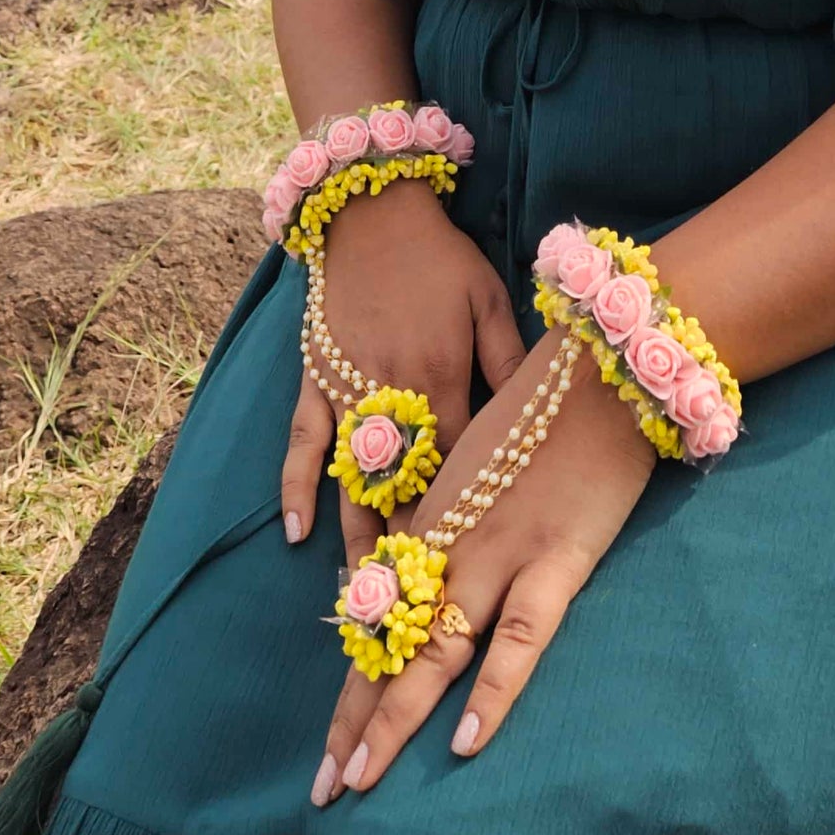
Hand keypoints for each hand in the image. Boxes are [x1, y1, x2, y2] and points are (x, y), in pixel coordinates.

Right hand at [281, 179, 526, 569]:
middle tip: (414, 623)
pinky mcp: (316, 380)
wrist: (372, 210)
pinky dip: (298, 488)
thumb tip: (537, 418)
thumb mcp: (490, 300)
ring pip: (354, 482)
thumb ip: (511, 362)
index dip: (466, 527)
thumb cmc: (440, 256)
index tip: (474, 583)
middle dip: (410, 558)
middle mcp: (393, 395)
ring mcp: (349, 392)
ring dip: (358, 543)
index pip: (459, 472)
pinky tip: (298, 535)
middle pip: (405, 492)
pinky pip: (303, 443)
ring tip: (362, 607)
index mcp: (443, 379)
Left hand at [310, 330, 656, 804]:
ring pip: (435, 651)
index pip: (378, 619)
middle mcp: (450, 544)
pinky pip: (519, 635)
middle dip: (358, 721)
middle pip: (392, 646)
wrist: (601, 367)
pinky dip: (493, 688)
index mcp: (431, 523)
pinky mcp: (557, 558)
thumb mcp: (475, 461)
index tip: (329, 745)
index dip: (354, 684)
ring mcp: (499, 553)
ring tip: (363, 779)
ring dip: (396, 718)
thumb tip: (417, 569)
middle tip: (324, 789)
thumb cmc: (544, 407)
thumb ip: (446, 517)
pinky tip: (468, 740)